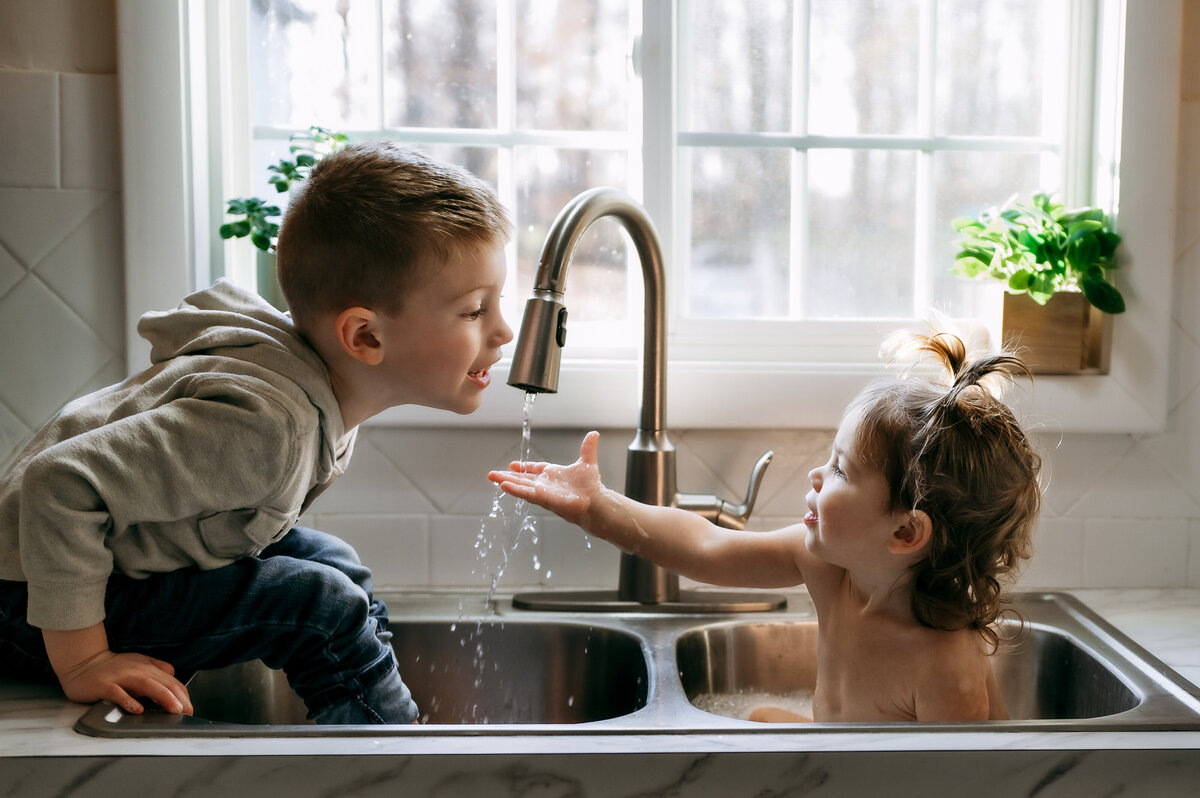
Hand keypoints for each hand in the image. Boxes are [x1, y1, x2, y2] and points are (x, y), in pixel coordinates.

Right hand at [44, 624, 193, 715]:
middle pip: (164, 683)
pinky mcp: (104, 685)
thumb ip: (158, 668)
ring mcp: (121, 677)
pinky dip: (129, 701)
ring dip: (164, 697)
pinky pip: (118, 693)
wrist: (82, 662)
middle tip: (188, 713)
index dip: (184, 695)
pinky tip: (138, 710)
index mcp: (148, 668)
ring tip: (175, 710)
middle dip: (180, 699)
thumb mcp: (140, 663)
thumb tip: (174, 677)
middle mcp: (138, 671)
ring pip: (147, 685)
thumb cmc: (112, 667)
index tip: (190, 709)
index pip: (172, 682)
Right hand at [488, 431, 605, 525]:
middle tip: (492, 474)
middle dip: (507, 476)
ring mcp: (542, 491)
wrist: (594, 501)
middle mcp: (545, 483)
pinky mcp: (541, 498)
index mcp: (553, 474)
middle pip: (522, 479)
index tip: (512, 465)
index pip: (535, 470)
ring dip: (506, 481)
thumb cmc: (591, 486)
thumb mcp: (587, 462)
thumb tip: (594, 434)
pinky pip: (525, 493)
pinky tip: (503, 485)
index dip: (524, 468)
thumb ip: (587, 448)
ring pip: (520, 485)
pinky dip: (514, 489)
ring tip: (492, 477)